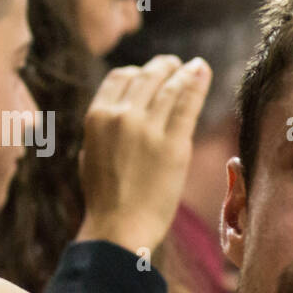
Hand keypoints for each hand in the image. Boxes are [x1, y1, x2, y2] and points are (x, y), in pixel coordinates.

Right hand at [75, 55, 211, 253]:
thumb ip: (103, 132)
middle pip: (146, 78)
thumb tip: (115, 118)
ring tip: (195, 66)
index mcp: (97, 117)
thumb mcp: (90, 156)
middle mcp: (121, 116)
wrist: (119, 228)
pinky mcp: (173, 144)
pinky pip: (187, 105)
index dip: (138, 71)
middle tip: (176, 64)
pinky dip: (197, 84)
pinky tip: (202, 71)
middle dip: (163, 68)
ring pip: (169, 87)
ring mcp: (148, 128)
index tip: (151, 73)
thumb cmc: (105, 200)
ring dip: (183, 72)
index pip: (120, 78)